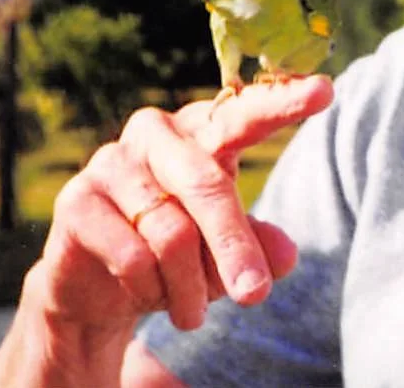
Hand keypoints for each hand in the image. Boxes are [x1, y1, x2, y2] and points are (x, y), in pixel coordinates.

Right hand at [0, 77, 333, 384]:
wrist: (95, 285)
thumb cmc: (176, 253)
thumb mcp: (224, 251)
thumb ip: (257, 246)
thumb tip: (285, 255)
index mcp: (203, 131)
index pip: (246, 111)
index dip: (282, 101)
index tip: (325, 90)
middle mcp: (157, 132)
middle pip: (208, 184)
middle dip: (233, 246)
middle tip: (255, 295)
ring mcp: (113, 161)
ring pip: (172, 231)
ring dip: (189, 286)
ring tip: (193, 314)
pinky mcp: (77, 199)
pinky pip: (132, 254)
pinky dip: (149, 289)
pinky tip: (147, 294)